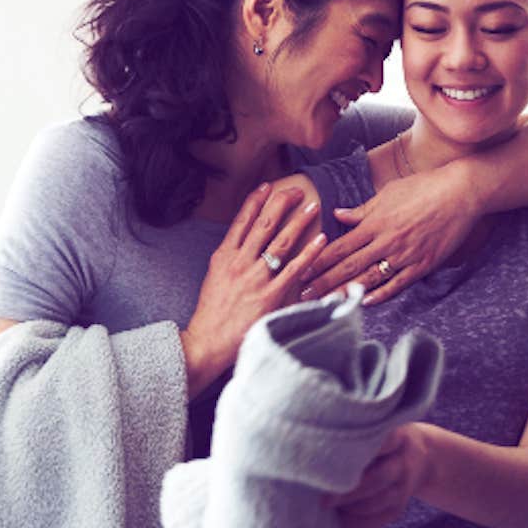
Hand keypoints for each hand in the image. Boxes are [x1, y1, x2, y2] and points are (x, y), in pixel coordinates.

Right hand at [181, 183, 324, 396]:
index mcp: (223, 256)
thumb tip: (244, 243)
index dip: (256, 201)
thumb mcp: (214, 278)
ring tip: (313, 207)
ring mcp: (255, 279)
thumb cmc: (211, 313)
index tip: (268, 186)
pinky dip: (309, 253)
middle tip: (297, 190)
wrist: (207, 342)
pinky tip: (321, 240)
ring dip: (299, 221)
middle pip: (264, 224)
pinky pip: (294, 269)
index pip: (241, 221)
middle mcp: (239, 262)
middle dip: (282, 203)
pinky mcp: (270, 296)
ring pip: (281, 242)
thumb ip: (230, 259)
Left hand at [300, 165, 477, 305]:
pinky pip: (398, 283)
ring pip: (369, 278)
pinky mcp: (423, 264)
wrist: (461, 192)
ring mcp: (405, 254)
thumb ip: (362, 210)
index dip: (317, 261)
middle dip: (322, 282)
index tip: (299, 271)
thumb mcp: (388, 193)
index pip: (338, 247)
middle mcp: (386, 241)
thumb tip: (337, 214)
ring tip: (326, 304)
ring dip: (346, 292)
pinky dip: (381, 294)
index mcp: (374, 223)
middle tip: (301, 295)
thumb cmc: (423, 188)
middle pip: (348, 266)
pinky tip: (365, 302)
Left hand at [322, 424, 426, 527]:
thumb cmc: (384, 438)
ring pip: (379, 501)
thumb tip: (315, 442)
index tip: (334, 457)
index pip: (383, 442)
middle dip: (350, 491)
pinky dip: (359, 522)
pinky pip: (381, 519)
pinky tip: (340, 519)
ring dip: (352, 506)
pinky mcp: (401, 507)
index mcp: (398, 437)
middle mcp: (403, 462)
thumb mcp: (380, 426)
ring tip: (326, 505)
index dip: (362, 451)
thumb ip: (358, 430)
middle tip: (323, 498)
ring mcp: (405, 486)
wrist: (423, 455)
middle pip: (378, 478)